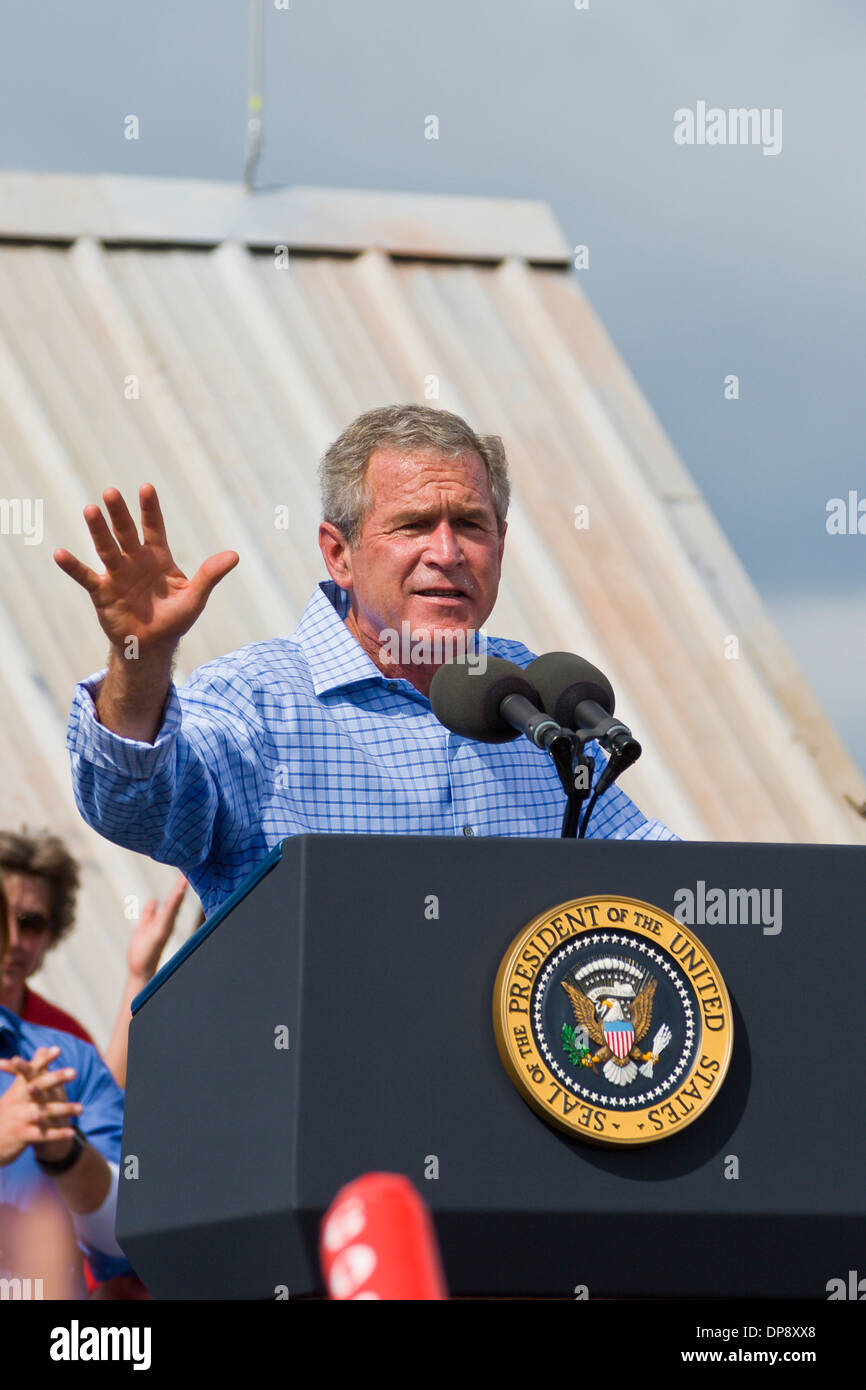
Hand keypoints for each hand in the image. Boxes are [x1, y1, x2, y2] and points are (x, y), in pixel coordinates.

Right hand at [0, 1047, 81, 1165]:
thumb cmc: (8, 1113)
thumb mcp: (16, 1092)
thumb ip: (32, 1070)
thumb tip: (44, 1048)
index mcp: (17, 1090)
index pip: (30, 1071)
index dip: (43, 1060)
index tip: (57, 1049)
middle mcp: (18, 1101)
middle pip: (38, 1087)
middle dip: (56, 1078)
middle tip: (75, 1072)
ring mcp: (21, 1119)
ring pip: (45, 1112)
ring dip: (64, 1110)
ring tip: (81, 1108)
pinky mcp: (23, 1136)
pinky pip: (43, 1135)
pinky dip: (57, 1134)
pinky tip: (71, 1132)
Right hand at [54, 484, 237, 656]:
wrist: (152, 645)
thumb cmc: (175, 619)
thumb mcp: (194, 597)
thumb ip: (210, 575)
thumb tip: (235, 555)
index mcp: (158, 558)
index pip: (154, 527)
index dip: (150, 509)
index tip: (146, 487)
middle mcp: (135, 560)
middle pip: (125, 532)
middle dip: (119, 513)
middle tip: (111, 492)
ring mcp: (117, 574)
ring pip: (106, 547)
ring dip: (98, 530)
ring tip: (90, 510)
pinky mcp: (102, 592)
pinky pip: (86, 576)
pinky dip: (73, 566)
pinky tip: (59, 553)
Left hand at [128, 874, 187, 983]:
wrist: (140, 969)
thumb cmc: (142, 951)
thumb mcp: (144, 927)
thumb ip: (149, 913)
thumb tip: (153, 900)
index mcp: (163, 920)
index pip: (173, 899)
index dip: (178, 886)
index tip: (184, 872)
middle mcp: (167, 922)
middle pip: (176, 900)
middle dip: (182, 885)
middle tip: (189, 870)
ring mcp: (164, 927)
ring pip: (174, 906)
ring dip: (179, 892)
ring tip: (185, 879)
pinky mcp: (160, 933)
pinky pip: (167, 915)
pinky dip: (173, 904)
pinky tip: (178, 894)